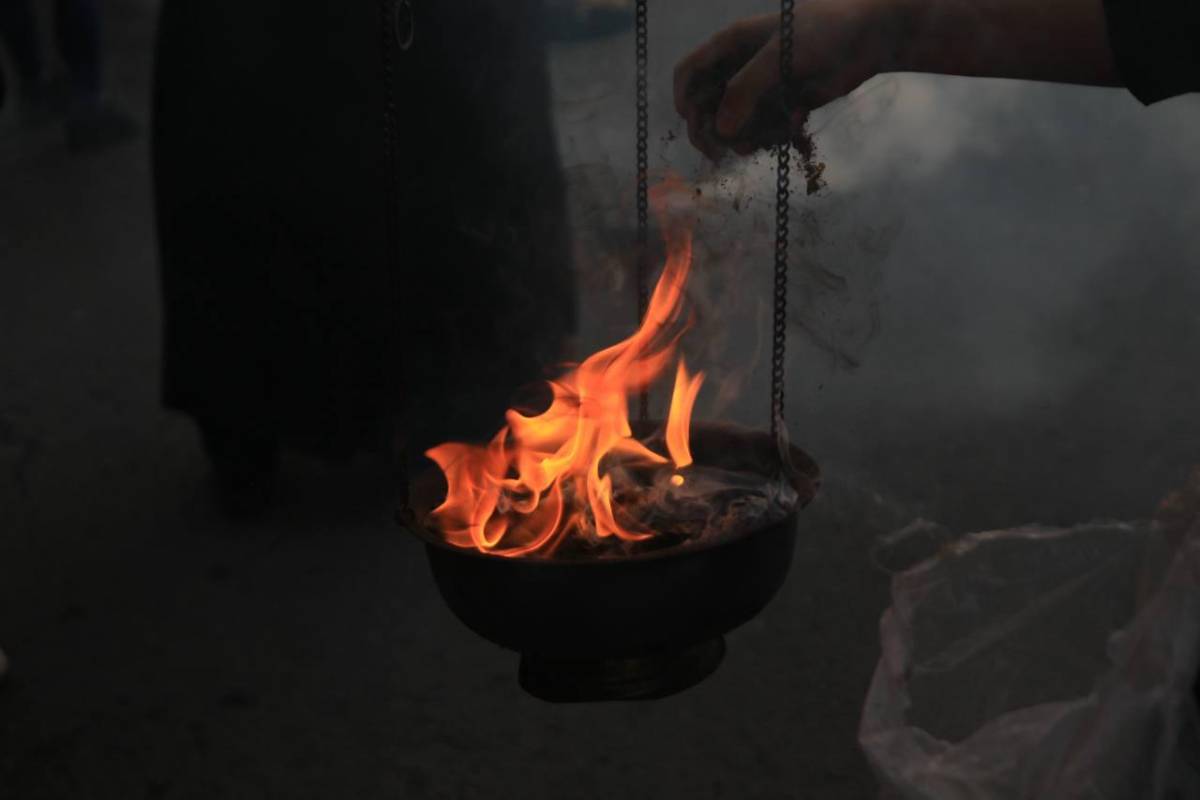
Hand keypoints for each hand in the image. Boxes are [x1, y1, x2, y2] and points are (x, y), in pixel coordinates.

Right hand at [674, 0, 903, 158]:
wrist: (868, 37)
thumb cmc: (822, 32)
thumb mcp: (777, 56)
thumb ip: (746, 90)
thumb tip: (722, 130)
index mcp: (731, 46)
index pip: (689, 73)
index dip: (684, 99)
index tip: (694, 122)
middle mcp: (740, 69)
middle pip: (706, 107)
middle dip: (710, 131)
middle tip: (720, 153)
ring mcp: (761, 90)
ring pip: (734, 126)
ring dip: (743, 139)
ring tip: (764, 140)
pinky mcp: (781, 107)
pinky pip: (762, 131)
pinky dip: (770, 137)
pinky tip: (792, 125)